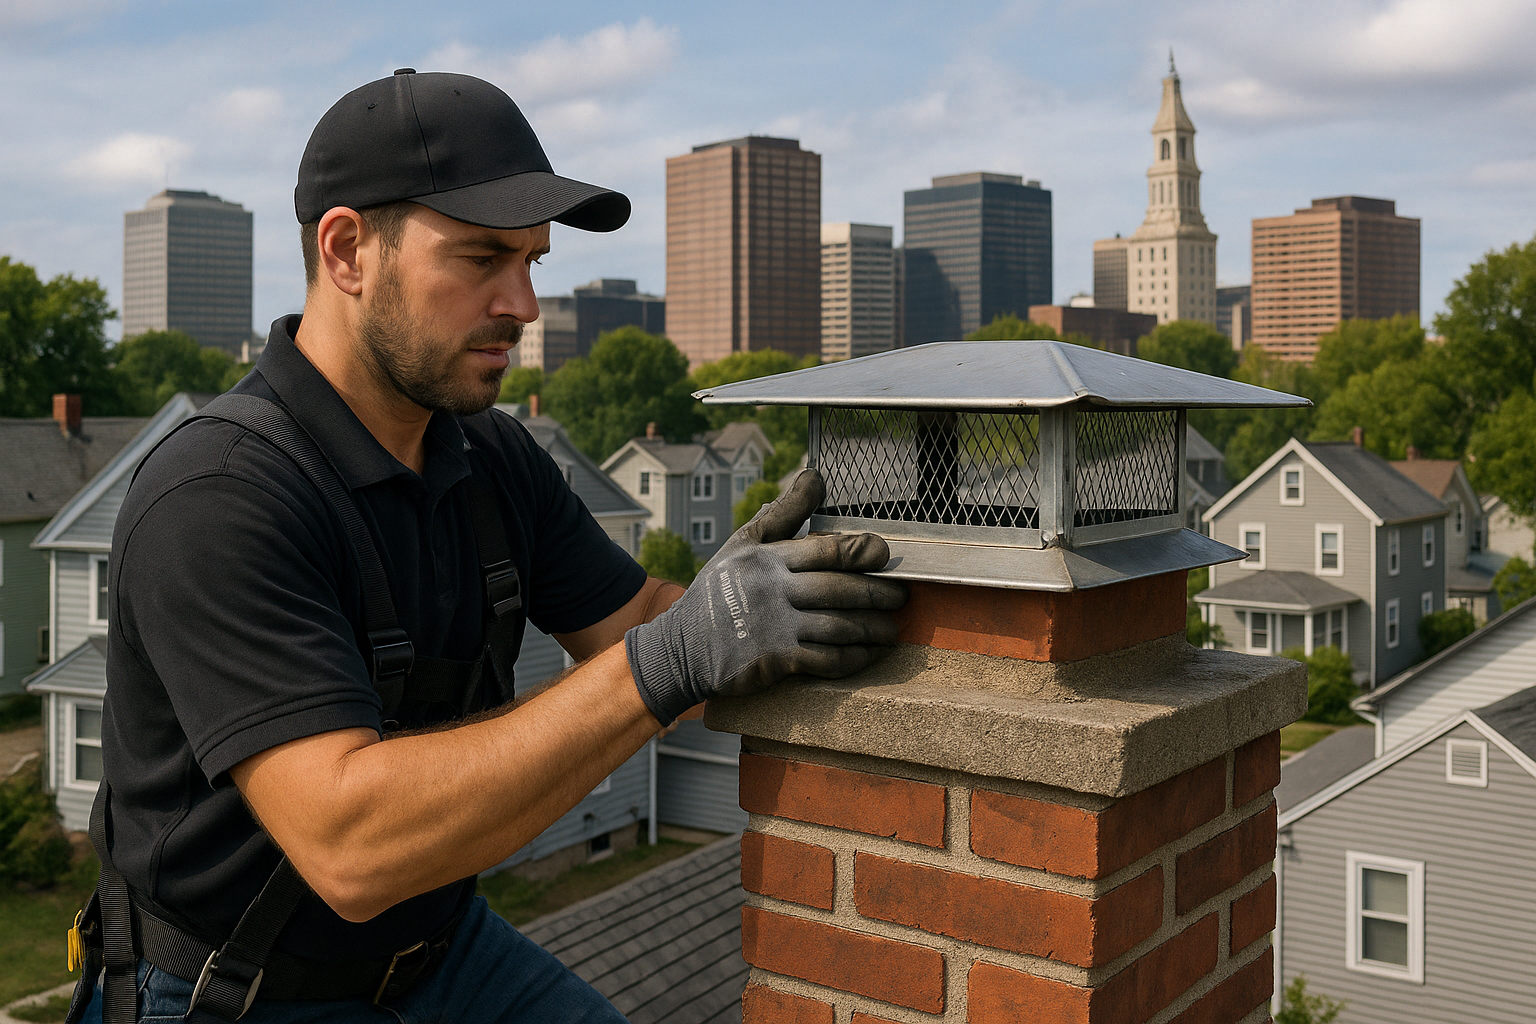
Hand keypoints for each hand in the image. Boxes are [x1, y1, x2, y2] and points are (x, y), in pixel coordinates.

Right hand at [624, 469, 906, 723]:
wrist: (682, 646)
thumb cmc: (720, 589)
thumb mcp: (743, 543)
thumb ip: (784, 512)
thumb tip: (816, 474)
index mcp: (768, 558)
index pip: (825, 551)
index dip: (861, 551)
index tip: (883, 554)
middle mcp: (773, 591)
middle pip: (839, 590)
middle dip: (877, 594)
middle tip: (901, 596)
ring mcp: (774, 628)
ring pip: (838, 627)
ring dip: (872, 629)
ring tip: (890, 629)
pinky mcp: (775, 661)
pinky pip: (825, 660)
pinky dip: (852, 658)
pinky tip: (866, 654)